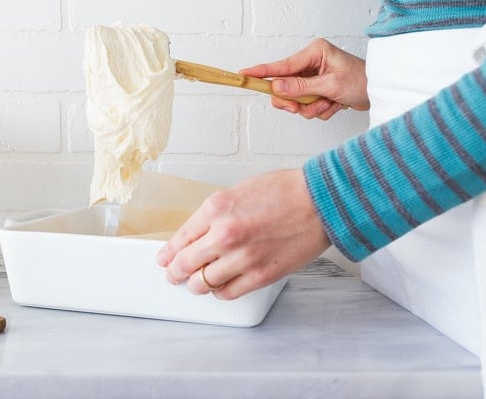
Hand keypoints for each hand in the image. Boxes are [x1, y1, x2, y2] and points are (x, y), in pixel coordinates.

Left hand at [155, 169, 330, 299]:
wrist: (320, 201)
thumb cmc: (285, 191)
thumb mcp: (238, 192)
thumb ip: (215, 214)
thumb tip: (198, 234)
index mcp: (216, 208)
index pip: (180, 238)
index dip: (169, 252)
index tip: (165, 258)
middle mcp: (225, 234)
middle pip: (185, 264)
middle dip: (175, 272)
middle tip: (173, 274)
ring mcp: (242, 257)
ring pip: (203, 283)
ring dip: (197, 284)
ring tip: (197, 283)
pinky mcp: (261, 275)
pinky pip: (228, 293)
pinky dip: (220, 292)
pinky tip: (221, 286)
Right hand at [241, 38, 368, 119]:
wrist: (382, 92)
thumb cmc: (364, 81)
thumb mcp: (330, 85)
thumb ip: (301, 88)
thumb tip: (276, 87)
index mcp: (314, 53)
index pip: (281, 65)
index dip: (261, 72)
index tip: (243, 74)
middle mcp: (311, 63)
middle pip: (285, 86)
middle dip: (294, 101)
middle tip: (300, 108)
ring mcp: (314, 77)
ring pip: (296, 99)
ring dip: (311, 107)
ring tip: (328, 104)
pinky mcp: (318, 89)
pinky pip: (307, 105)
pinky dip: (319, 109)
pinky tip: (333, 105)